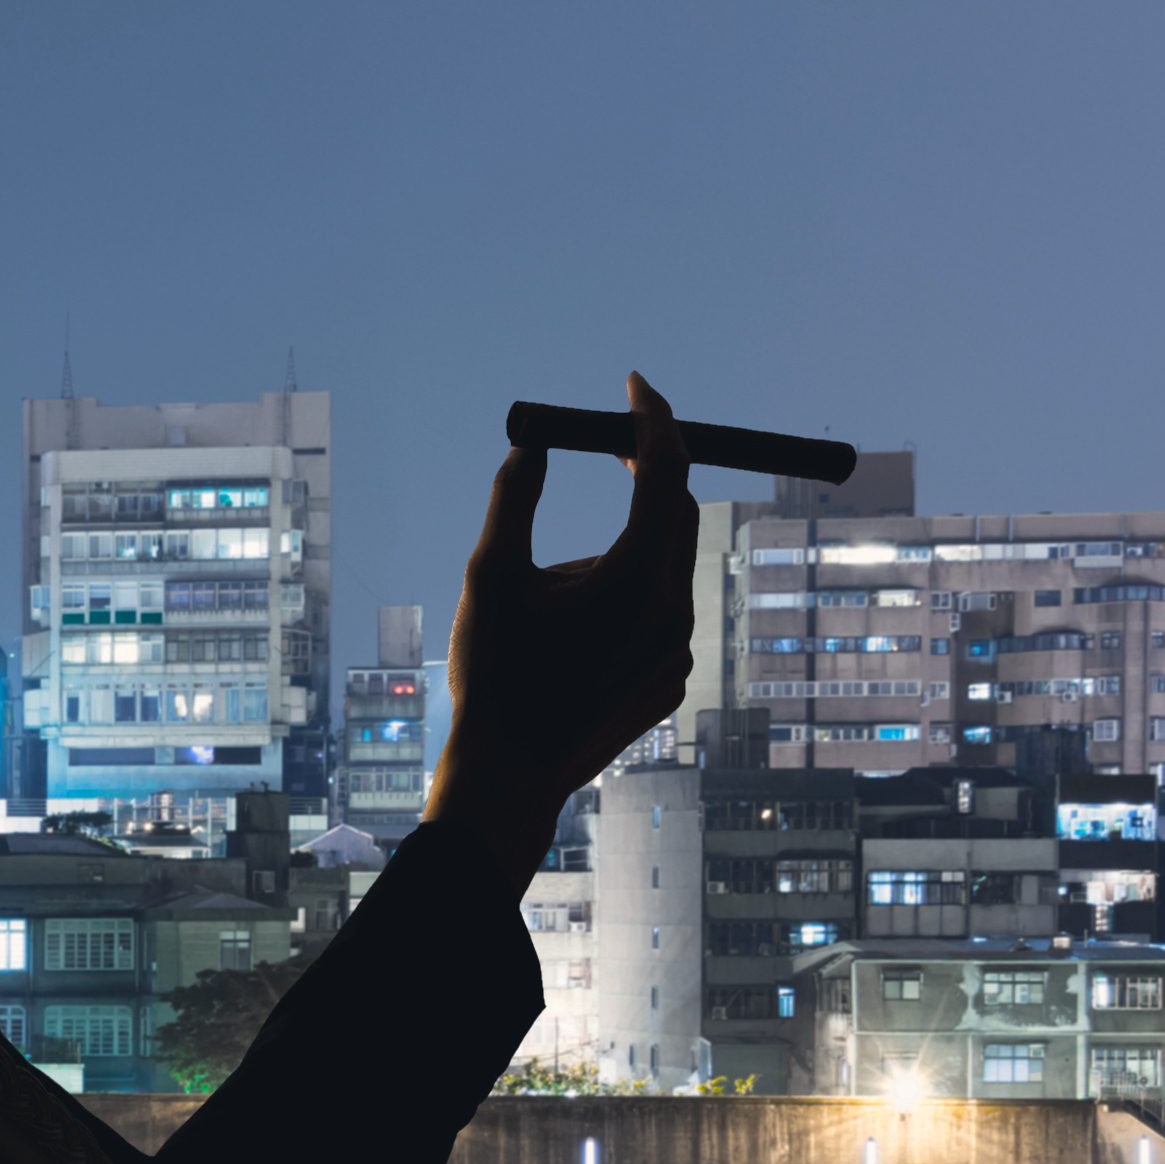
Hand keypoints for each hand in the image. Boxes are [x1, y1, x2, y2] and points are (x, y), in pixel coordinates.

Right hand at [426, 370, 695, 894]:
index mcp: (634, 577)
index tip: (634, 385)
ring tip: (553, 602)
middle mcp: (673, 611)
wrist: (507, 779)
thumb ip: (512, 499)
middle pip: (677, 513)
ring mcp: (678, 652)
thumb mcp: (486, 577)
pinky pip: (658, 615)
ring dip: (621, 550)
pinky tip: (572, 642)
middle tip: (608, 448)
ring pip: (662, 568)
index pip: (665, 469)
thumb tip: (534, 443)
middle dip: (645, 475)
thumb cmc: (491, 677)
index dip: (651, 418)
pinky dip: (625, 600)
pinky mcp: (670, 682)